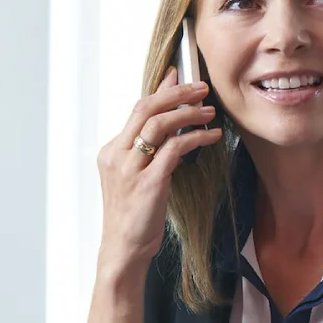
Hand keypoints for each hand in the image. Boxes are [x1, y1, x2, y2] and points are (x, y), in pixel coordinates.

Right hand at [95, 68, 222, 273]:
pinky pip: (174, 150)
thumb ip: (150, 153)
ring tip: (210, 112)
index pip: (137, 110)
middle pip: (145, 109)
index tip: (178, 74)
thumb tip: (174, 130)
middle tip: (201, 88)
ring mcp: (130, 169)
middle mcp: (117, 155)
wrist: (123, 248)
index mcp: (112, 151)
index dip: (160, 90)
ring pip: (159, 125)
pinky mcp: (148, 183)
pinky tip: (211, 137)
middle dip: (176, 93)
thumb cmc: (134, 216)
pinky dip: (195, 138)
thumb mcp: (137, 178)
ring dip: (188, 113)